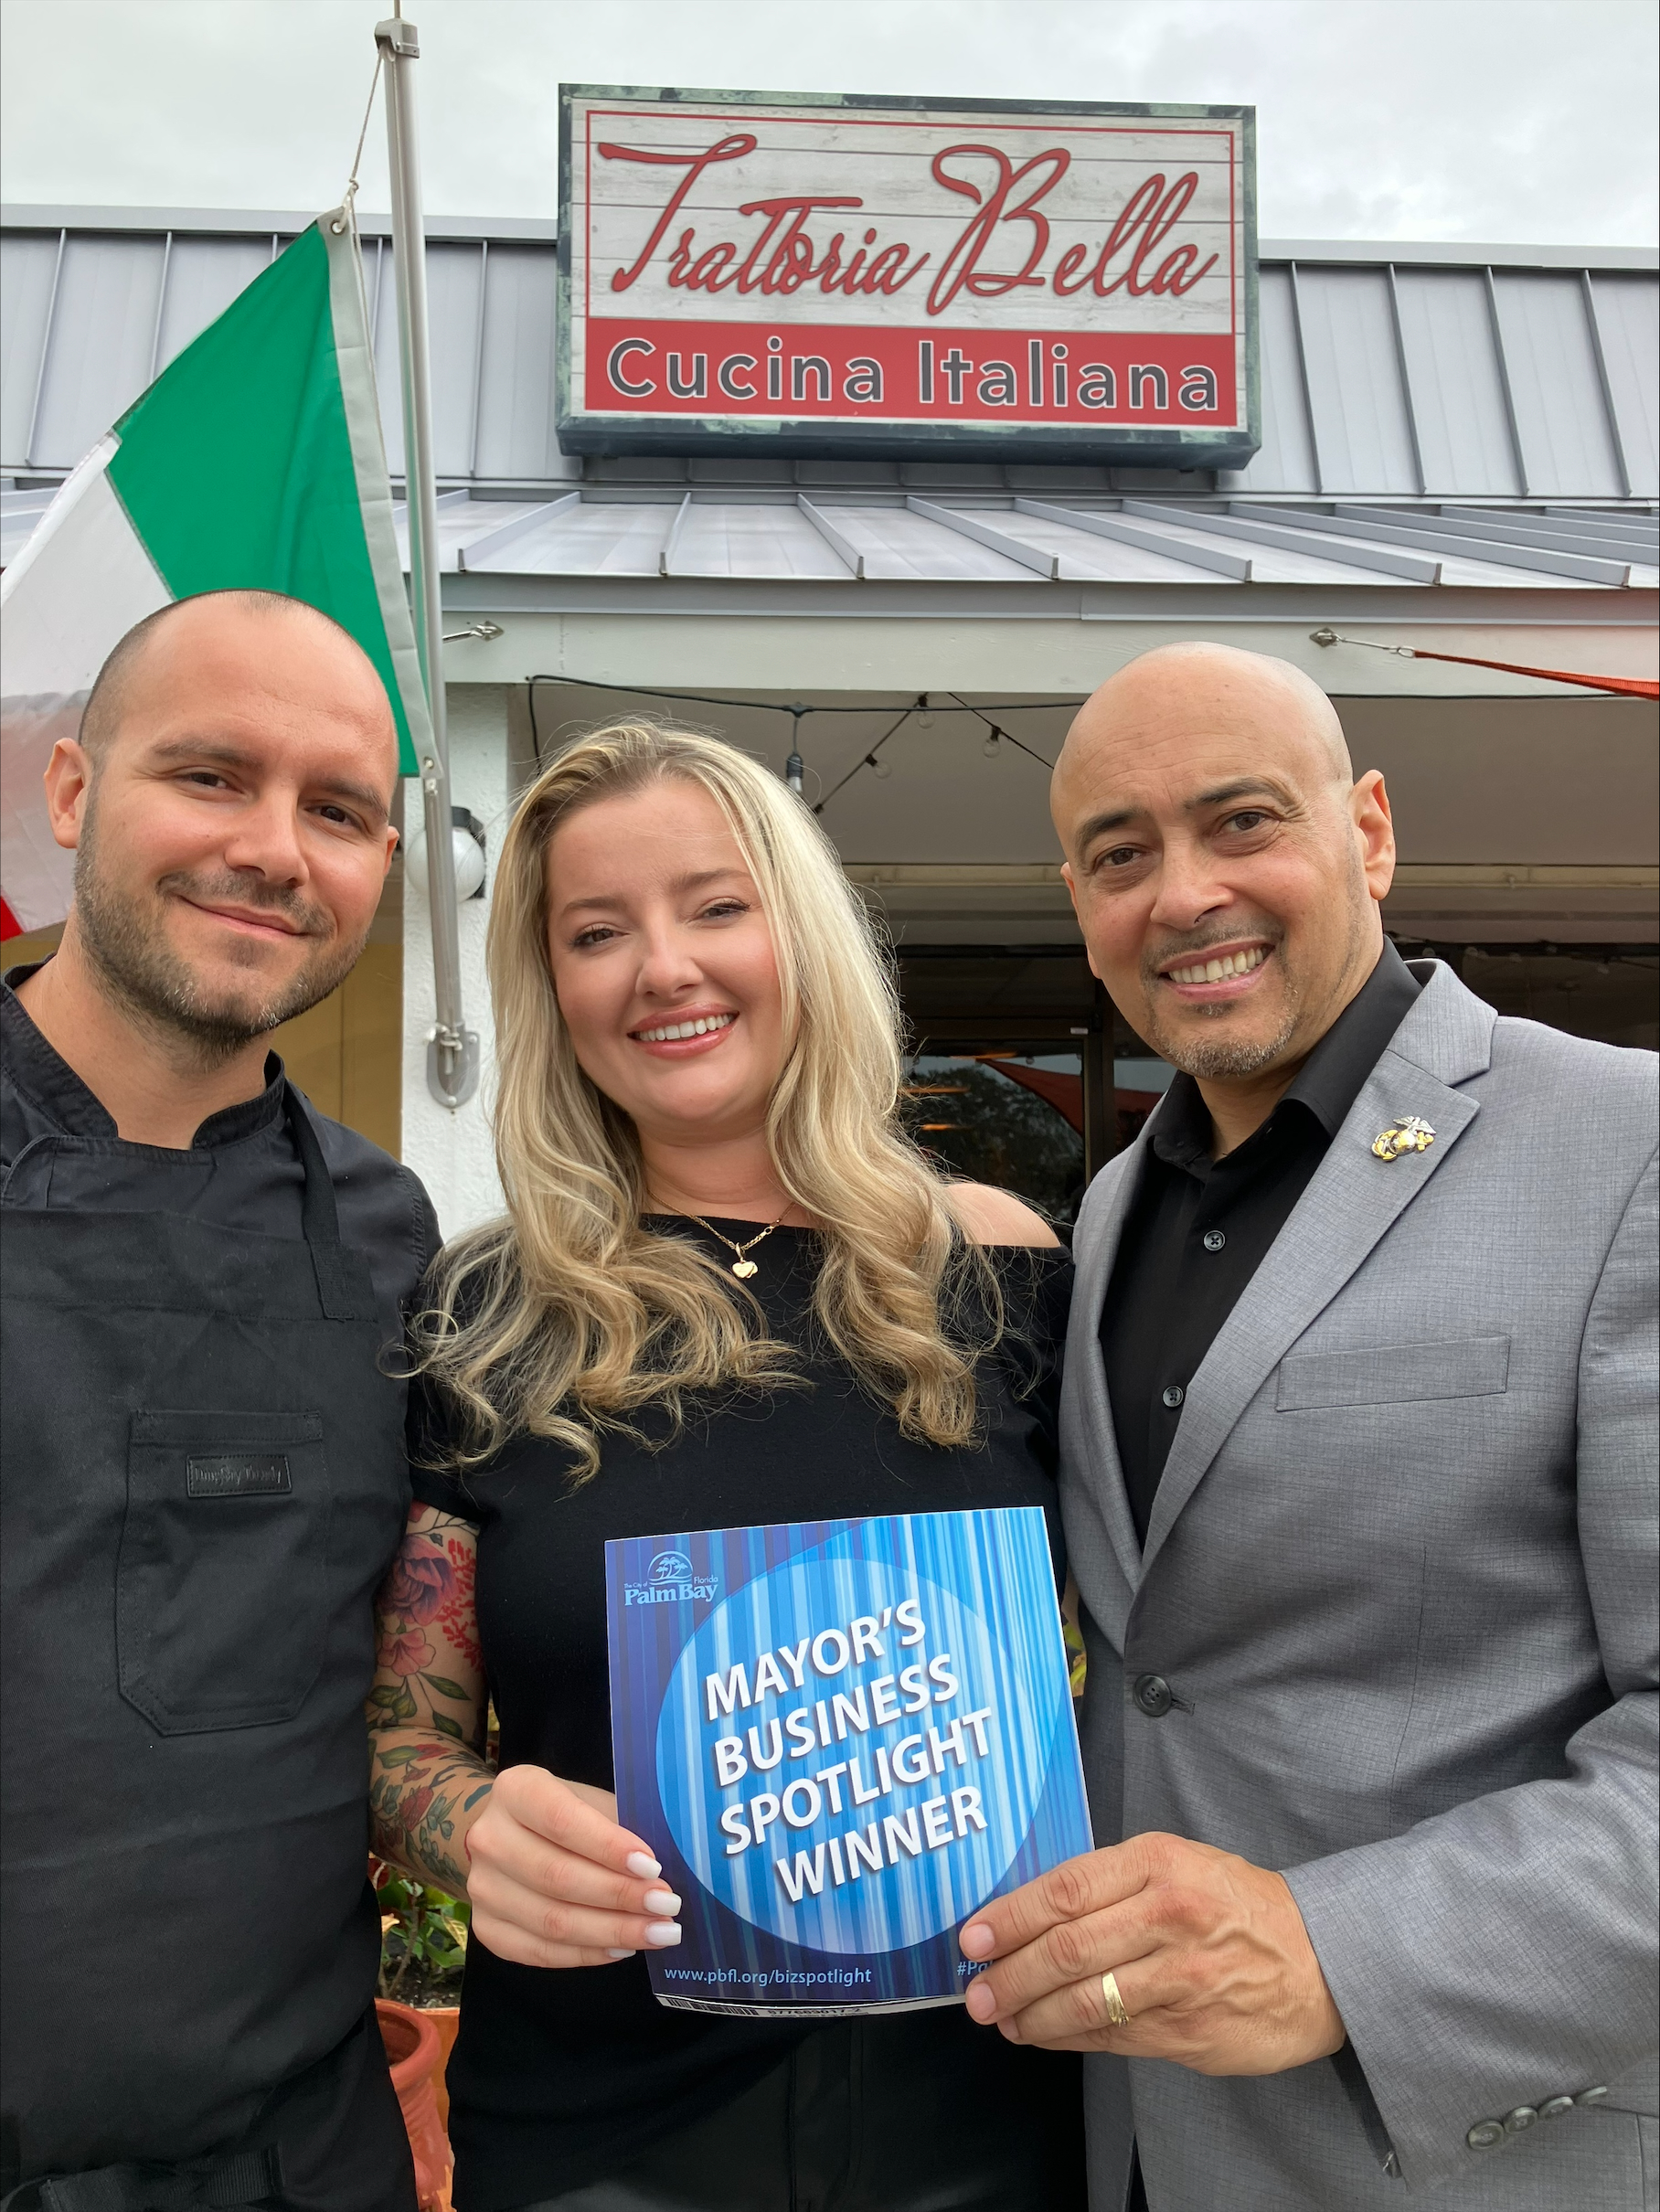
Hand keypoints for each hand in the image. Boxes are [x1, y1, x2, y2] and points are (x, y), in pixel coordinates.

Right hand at [464, 1764, 683, 1968]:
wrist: (507, 1836)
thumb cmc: (565, 1815)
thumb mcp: (591, 1801)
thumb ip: (621, 1825)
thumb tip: (672, 1862)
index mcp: (516, 1790)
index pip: (562, 1820)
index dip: (609, 1847)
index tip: (654, 1867)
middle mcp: (489, 1838)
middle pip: (558, 1877)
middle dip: (620, 1896)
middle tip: (667, 1907)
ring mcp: (481, 1887)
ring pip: (550, 1921)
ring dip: (611, 1932)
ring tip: (657, 1933)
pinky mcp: (485, 1928)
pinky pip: (538, 1952)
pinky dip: (585, 1954)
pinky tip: (622, 1949)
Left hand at [958, 1831, 1344, 2075]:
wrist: (1322, 1960)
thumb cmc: (1240, 1906)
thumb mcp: (1181, 1864)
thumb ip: (1114, 1884)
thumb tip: (1033, 1914)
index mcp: (1159, 1863)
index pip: (1065, 1889)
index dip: (1010, 1916)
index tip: (973, 1934)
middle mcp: (1168, 1916)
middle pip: (1066, 1948)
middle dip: (1010, 1973)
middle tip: (977, 1990)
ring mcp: (1180, 1978)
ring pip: (1085, 2000)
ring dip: (1031, 2014)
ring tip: (1004, 2017)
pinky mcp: (1190, 2031)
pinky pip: (1114, 2037)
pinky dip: (1069, 2038)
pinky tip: (1046, 2034)